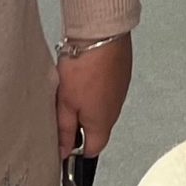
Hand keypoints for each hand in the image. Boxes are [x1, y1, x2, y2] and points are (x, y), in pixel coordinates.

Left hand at [55, 35, 132, 158]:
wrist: (101, 34)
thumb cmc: (83, 66)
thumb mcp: (64, 103)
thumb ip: (64, 130)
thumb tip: (64, 151)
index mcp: (101, 122)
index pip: (93, 150)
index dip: (77, 150)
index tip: (64, 142)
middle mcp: (116, 110)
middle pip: (98, 128)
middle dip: (81, 124)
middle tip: (63, 109)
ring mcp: (121, 92)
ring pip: (103, 108)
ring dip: (89, 104)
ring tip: (73, 88)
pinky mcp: (122, 75)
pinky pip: (109, 91)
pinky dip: (97, 89)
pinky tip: (85, 76)